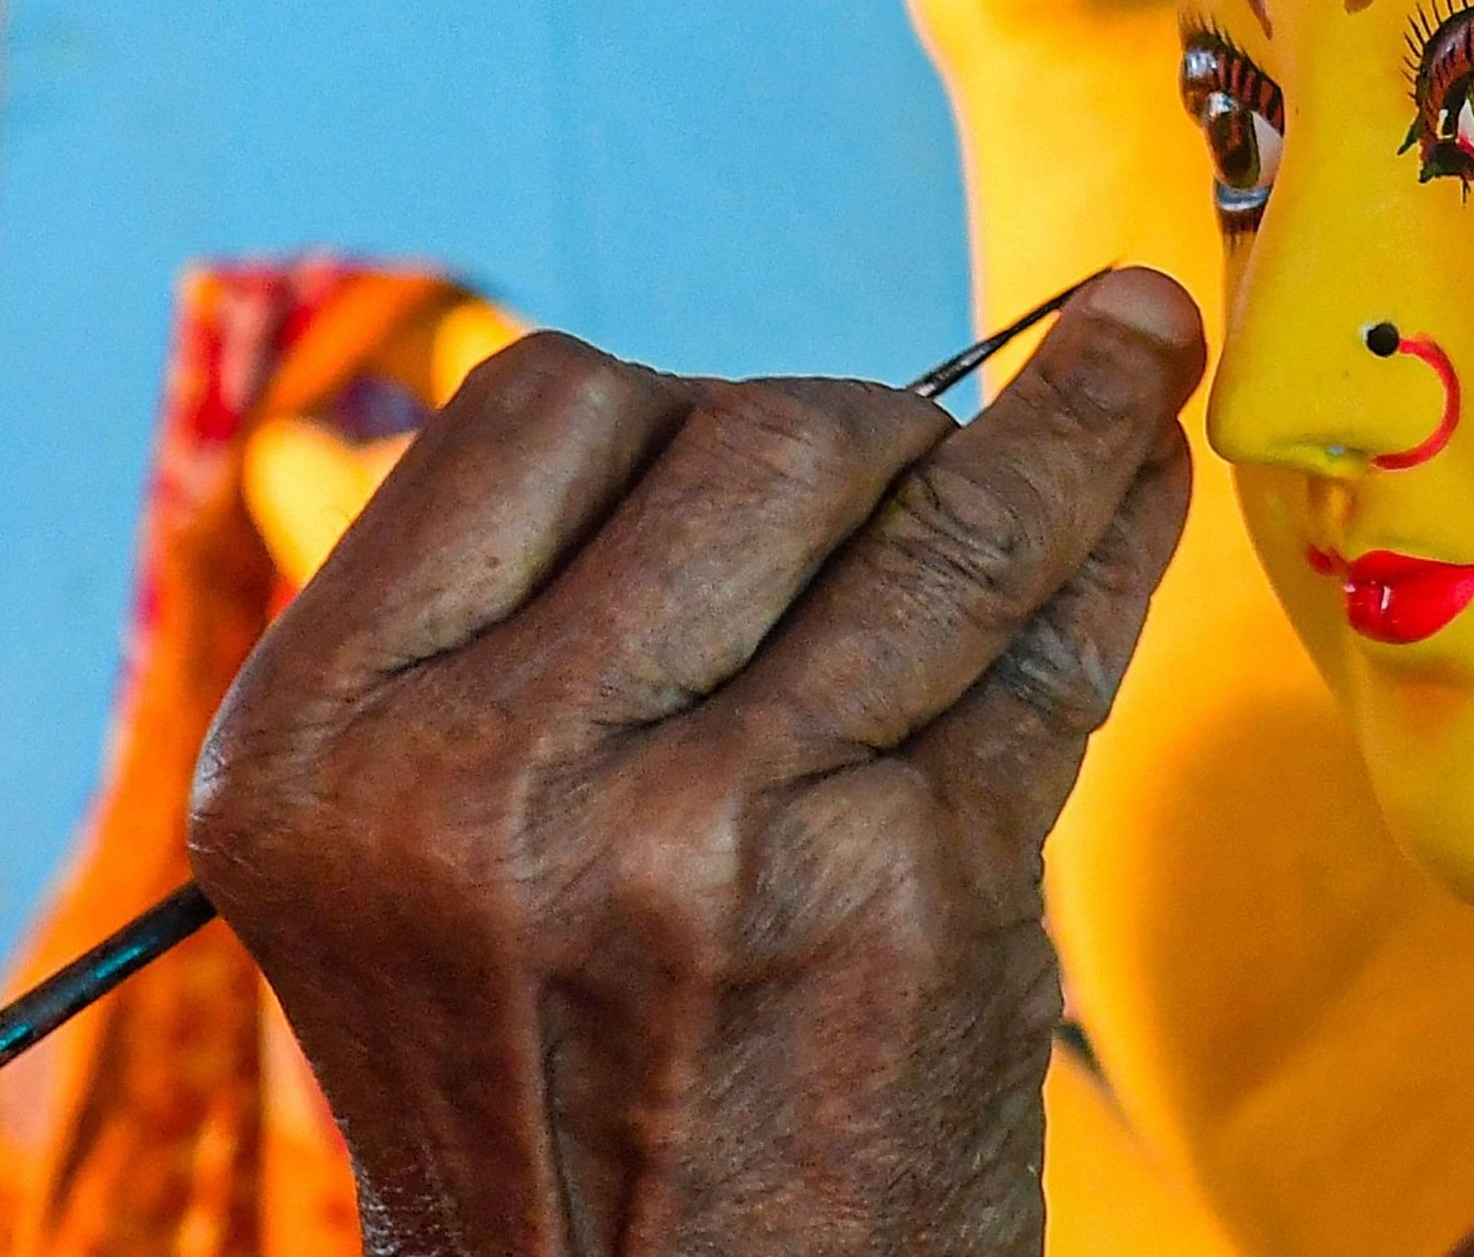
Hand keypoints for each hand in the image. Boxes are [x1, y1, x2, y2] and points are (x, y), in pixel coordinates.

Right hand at [188, 268, 1208, 1256]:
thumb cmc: (564, 1126)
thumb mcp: (411, 883)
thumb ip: (501, 651)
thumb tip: (691, 405)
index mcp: (323, 750)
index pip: (529, 412)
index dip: (666, 401)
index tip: (747, 427)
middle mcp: (484, 781)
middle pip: (741, 432)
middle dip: (855, 432)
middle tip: (905, 483)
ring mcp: (702, 833)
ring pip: (924, 509)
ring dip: (1054, 418)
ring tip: (1127, 346)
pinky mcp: (903, 894)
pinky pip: (1042, 643)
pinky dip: (1117, 523)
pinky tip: (1150, 457)